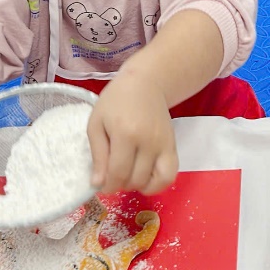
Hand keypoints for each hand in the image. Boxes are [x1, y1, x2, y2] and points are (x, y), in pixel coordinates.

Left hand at [88, 71, 177, 194]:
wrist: (146, 84)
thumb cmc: (116, 101)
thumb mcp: (96, 123)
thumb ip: (97, 155)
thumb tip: (98, 184)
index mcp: (125, 134)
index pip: (118, 173)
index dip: (108, 186)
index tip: (101, 185)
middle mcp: (148, 142)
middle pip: (135, 180)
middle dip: (120, 185)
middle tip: (112, 175)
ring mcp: (164, 145)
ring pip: (153, 182)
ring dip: (137, 186)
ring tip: (128, 175)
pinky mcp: (173, 147)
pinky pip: (170, 176)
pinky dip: (158, 184)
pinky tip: (145, 179)